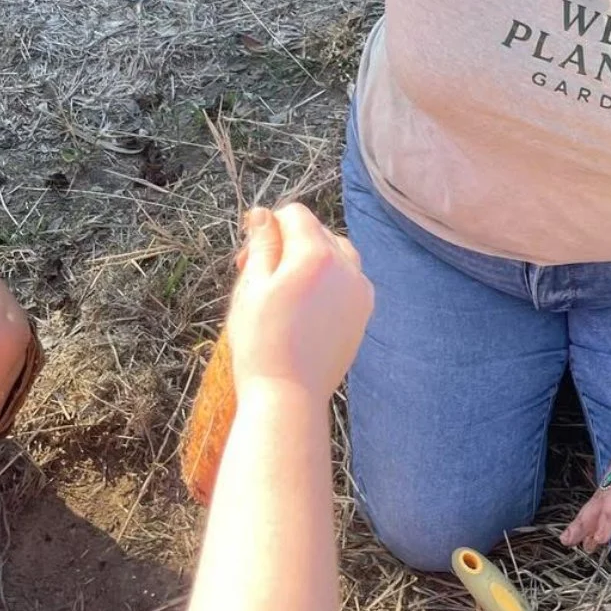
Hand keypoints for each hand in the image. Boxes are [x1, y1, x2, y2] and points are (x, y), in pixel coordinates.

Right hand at [227, 205, 373, 402]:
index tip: (246, 256)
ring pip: (336, 253)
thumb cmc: (262, 342)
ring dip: (310, 257)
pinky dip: (328, 279)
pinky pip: (348, 279)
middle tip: (256, 276)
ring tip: (283, 288)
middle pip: (317, 232)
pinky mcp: (364, 313)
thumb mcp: (251, 286)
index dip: (268, 227)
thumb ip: (262, 244)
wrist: (289, 397)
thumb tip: (263, 213)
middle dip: (287, 243)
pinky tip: (304, 305)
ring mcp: (360, 290)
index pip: (295, 214)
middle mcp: (347, 266)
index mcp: (316, 254)